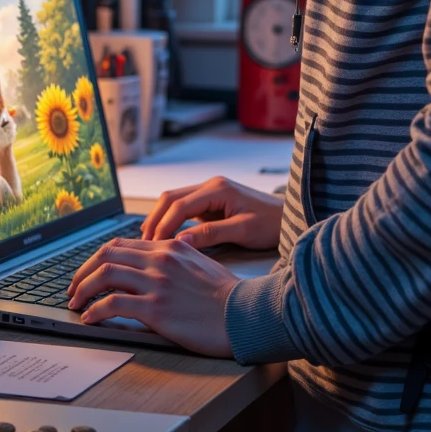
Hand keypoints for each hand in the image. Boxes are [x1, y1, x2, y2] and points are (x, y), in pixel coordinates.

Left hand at [66, 236, 238, 354]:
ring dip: (82, 289)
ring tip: (76, 303)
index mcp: (170, 247)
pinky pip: (113, 305)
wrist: (245, 314)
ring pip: (104, 275)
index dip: (98, 258)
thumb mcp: (200, 264)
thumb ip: (176, 258)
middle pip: (106, 254)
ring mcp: (157, 283)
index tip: (89, 273)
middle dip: (83, 272)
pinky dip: (95, 311)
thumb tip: (154, 263)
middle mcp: (160, 259)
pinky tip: (90, 318)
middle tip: (73, 289)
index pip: (122, 244)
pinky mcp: (156, 309)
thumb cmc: (227, 295)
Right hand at [140, 175, 283, 250]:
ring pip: (174, 201)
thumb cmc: (270, 224)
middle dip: (154, 220)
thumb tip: (179, 241)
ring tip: (148, 242)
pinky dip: (170, 220)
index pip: (179, 205)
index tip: (153, 246)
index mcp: (217, 189)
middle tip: (143, 244)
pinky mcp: (211, 202)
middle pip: (170, 198)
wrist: (288, 218)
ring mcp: (210, 192)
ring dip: (159, 219)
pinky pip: (184, 208)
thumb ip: (211, 234)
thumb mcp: (242, 231)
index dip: (163, 225)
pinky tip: (163, 236)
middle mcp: (210, 185)